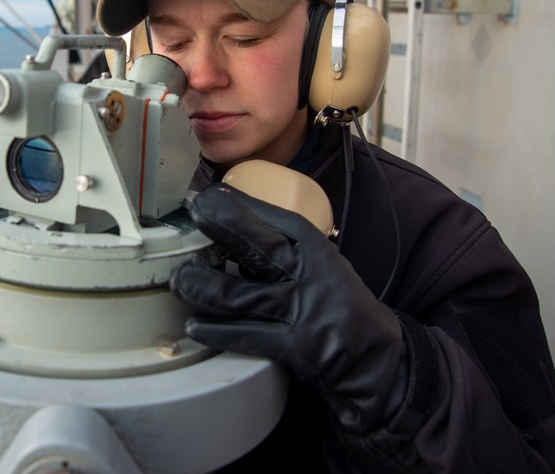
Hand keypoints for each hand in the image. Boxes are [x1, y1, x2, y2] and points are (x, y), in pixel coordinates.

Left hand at [170, 183, 408, 433]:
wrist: (375, 358)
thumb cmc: (339, 306)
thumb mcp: (323, 265)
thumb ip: (286, 251)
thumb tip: (235, 229)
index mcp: (318, 252)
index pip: (280, 220)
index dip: (244, 206)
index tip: (215, 195)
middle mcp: (309, 277)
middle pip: (259, 246)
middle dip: (223, 226)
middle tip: (195, 215)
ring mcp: (300, 312)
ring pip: (238, 294)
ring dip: (202, 285)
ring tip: (180, 279)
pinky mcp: (294, 347)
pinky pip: (246, 335)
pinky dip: (216, 330)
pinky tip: (195, 325)